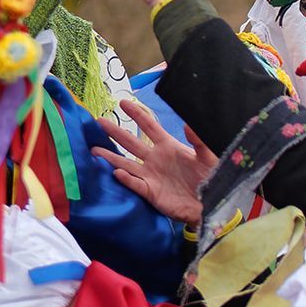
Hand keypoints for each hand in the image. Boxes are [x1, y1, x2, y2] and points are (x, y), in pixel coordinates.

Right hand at [90, 99, 215, 223]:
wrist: (212, 204)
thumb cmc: (212, 178)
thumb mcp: (208, 157)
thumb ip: (199, 141)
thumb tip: (188, 124)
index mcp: (168, 146)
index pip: (149, 127)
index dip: (136, 114)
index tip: (123, 102)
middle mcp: (155, 159)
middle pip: (131, 143)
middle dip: (115, 132)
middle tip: (98, 122)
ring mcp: (150, 176)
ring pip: (126, 163)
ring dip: (110, 157)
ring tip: (93, 150)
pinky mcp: (151, 192)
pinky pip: (135, 184)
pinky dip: (126, 178)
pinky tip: (116, 172)